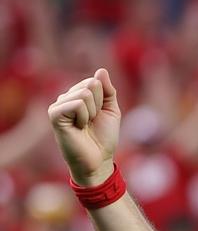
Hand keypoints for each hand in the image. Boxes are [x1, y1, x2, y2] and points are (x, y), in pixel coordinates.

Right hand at [47, 69, 120, 186]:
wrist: (98, 160)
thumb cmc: (104, 138)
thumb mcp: (111, 111)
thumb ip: (108, 91)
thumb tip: (101, 70)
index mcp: (77, 95)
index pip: (95, 81)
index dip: (103, 101)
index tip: (99, 117)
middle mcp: (65, 97)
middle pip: (90, 84)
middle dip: (99, 105)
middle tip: (92, 122)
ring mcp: (58, 105)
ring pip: (85, 94)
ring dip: (92, 113)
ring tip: (85, 126)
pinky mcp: (54, 114)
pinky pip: (77, 104)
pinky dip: (84, 117)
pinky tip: (78, 128)